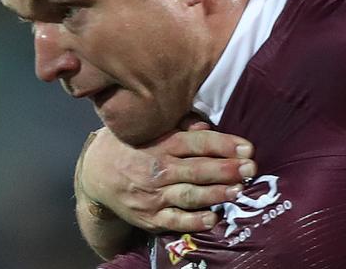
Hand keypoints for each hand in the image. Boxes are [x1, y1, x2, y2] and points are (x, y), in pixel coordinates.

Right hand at [80, 123, 255, 233]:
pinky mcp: (149, 216)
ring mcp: (153, 195)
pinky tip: (212, 217)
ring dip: (216, 193)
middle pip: (197, 169)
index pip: (195, 143)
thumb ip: (177, 125)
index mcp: (159, 143)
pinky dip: (193, 221)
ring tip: (238, 190)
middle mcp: (157, 169)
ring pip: (189, 195)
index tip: (246, 147)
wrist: (94, 175)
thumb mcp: (145, 128)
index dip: (222, 145)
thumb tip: (205, 124)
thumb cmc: (127, 145)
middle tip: (251, 168)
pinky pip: (174, 221)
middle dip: (226, 169)